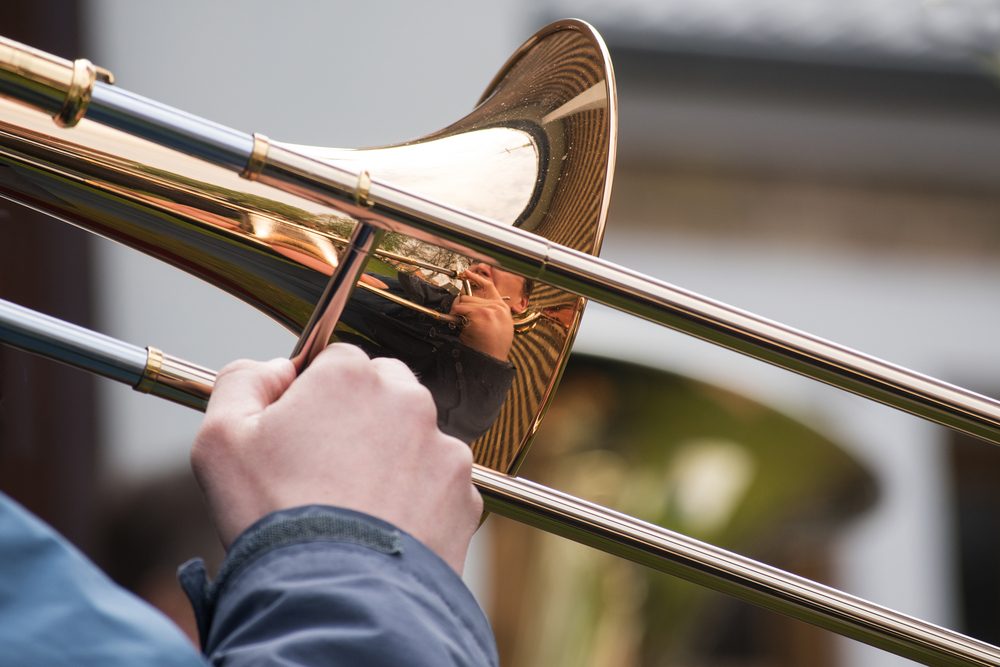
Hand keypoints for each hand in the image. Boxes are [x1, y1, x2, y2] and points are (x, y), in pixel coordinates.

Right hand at [190, 344, 481, 573]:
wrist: (336, 597)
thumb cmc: (276, 518)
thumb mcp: (220, 440)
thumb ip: (242, 382)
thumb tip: (273, 370)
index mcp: (350, 376)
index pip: (336, 362)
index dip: (313, 398)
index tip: (301, 436)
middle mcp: (407, 400)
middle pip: (384, 392)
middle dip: (360, 420)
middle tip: (328, 471)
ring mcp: (443, 448)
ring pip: (415, 439)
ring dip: (392, 459)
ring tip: (356, 507)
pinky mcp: (465, 494)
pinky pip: (438, 486)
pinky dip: (419, 501)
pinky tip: (385, 527)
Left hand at [451, 266, 515, 360]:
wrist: (492, 362)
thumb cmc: (492, 349)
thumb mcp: (499, 327)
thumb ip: (490, 312)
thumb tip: (472, 304)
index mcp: (502, 308)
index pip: (489, 286)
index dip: (476, 278)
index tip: (466, 273)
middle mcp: (498, 307)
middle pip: (469, 296)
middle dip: (462, 307)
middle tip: (463, 321)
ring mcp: (490, 309)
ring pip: (463, 302)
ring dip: (459, 313)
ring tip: (466, 328)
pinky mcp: (481, 314)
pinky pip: (460, 309)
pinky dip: (456, 318)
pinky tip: (465, 329)